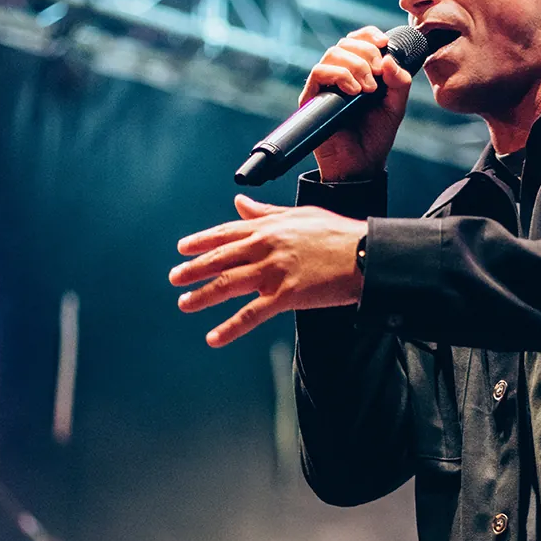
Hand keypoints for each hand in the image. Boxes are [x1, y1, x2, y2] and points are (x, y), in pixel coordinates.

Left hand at [170, 195, 365, 345]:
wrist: (365, 253)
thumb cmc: (337, 233)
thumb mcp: (299, 215)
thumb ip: (266, 212)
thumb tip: (239, 203)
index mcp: (268, 226)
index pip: (226, 232)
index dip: (201, 242)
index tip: (182, 249)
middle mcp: (265, 246)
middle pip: (220, 259)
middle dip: (193, 269)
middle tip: (175, 278)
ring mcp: (274, 271)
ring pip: (228, 285)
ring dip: (202, 295)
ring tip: (185, 303)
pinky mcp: (285, 295)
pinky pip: (250, 314)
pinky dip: (230, 328)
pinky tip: (214, 337)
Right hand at [299, 25, 411, 181]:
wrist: (360, 165)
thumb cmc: (376, 136)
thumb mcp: (396, 106)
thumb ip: (399, 82)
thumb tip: (390, 58)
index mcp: (359, 71)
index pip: (358, 39)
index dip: (369, 34)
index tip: (384, 43)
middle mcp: (340, 74)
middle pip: (346, 43)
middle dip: (366, 53)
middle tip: (378, 76)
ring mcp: (325, 85)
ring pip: (332, 53)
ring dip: (355, 65)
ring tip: (368, 89)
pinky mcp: (312, 98)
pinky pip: (319, 73)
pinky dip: (339, 75)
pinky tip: (353, 90)